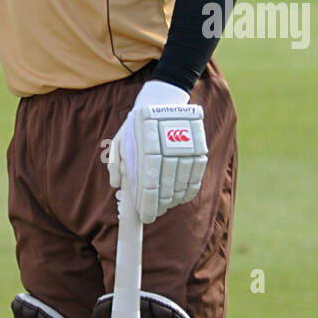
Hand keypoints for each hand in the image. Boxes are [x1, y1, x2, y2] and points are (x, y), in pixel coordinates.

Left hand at [108, 80, 207, 222]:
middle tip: (152, 213)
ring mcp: (187, 149)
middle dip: (158, 205)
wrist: (163, 101)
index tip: (144, 217)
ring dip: (172, 200)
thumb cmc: (137, 125)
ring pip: (182, 185)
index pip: (150, 184)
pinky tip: (179, 198)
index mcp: (147, 147)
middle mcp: (169, 149)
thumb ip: (117, 164)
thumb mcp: (121, 139)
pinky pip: (196, 178)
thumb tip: (117, 187)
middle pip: (167, 188)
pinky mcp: (200, 150)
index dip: (147, 205)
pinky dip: (187, 192)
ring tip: (163, 206)